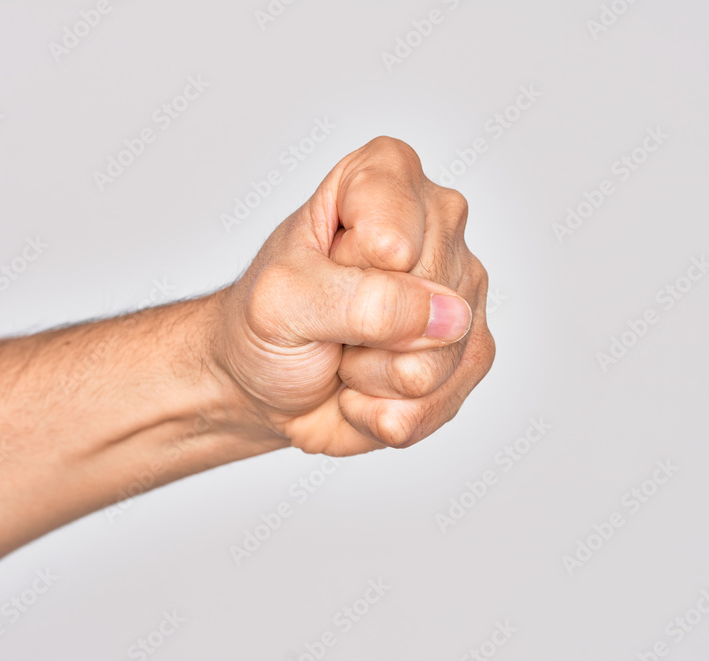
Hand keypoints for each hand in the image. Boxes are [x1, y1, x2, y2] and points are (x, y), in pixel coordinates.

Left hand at [213, 136, 494, 456]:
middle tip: (330, 321)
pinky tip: (366, 387)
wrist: (264, 385)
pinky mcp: (469, 352)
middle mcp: (437, 222)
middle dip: (362, 333)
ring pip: (436, 357)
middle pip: (425, 298)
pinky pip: (439, 400)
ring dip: (371, 377)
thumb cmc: (265, 325)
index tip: (316, 268)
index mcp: (383, 176)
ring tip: (346, 352)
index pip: (389, 236)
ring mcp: (461, 288)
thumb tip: (445, 316)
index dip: (345, 270)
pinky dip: (385, 411)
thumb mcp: (281, 300)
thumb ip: (357, 300)